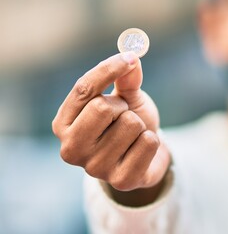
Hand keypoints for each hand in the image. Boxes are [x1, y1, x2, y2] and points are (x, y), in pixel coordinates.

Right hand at [52, 52, 170, 191]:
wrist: (146, 157)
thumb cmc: (127, 124)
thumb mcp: (125, 98)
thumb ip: (126, 79)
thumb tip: (132, 58)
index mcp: (63, 124)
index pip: (83, 89)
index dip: (108, 69)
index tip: (130, 57)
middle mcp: (71, 149)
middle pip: (102, 107)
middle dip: (123, 106)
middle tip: (125, 116)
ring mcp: (95, 168)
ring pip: (130, 124)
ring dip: (139, 125)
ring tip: (133, 137)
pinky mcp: (121, 181)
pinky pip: (148, 142)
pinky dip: (153, 140)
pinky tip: (143, 151)